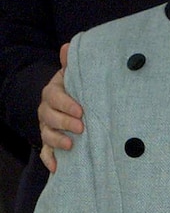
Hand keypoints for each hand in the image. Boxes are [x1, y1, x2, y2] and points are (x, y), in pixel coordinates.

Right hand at [38, 43, 83, 172]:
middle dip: (65, 123)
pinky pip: (45, 152)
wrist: (68, 100)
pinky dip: (49, 160)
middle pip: (49, 117)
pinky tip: (58, 167)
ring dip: (57, 141)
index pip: (55, 96)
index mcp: (53, 92)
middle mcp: (46, 109)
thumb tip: (67, 45)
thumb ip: (72, 63)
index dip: (66, 104)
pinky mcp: (49, 141)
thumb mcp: (74, 73)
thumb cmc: (76, 86)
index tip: (82, 110)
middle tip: (82, 127)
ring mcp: (46, 126)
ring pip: (46, 134)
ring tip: (72, 146)